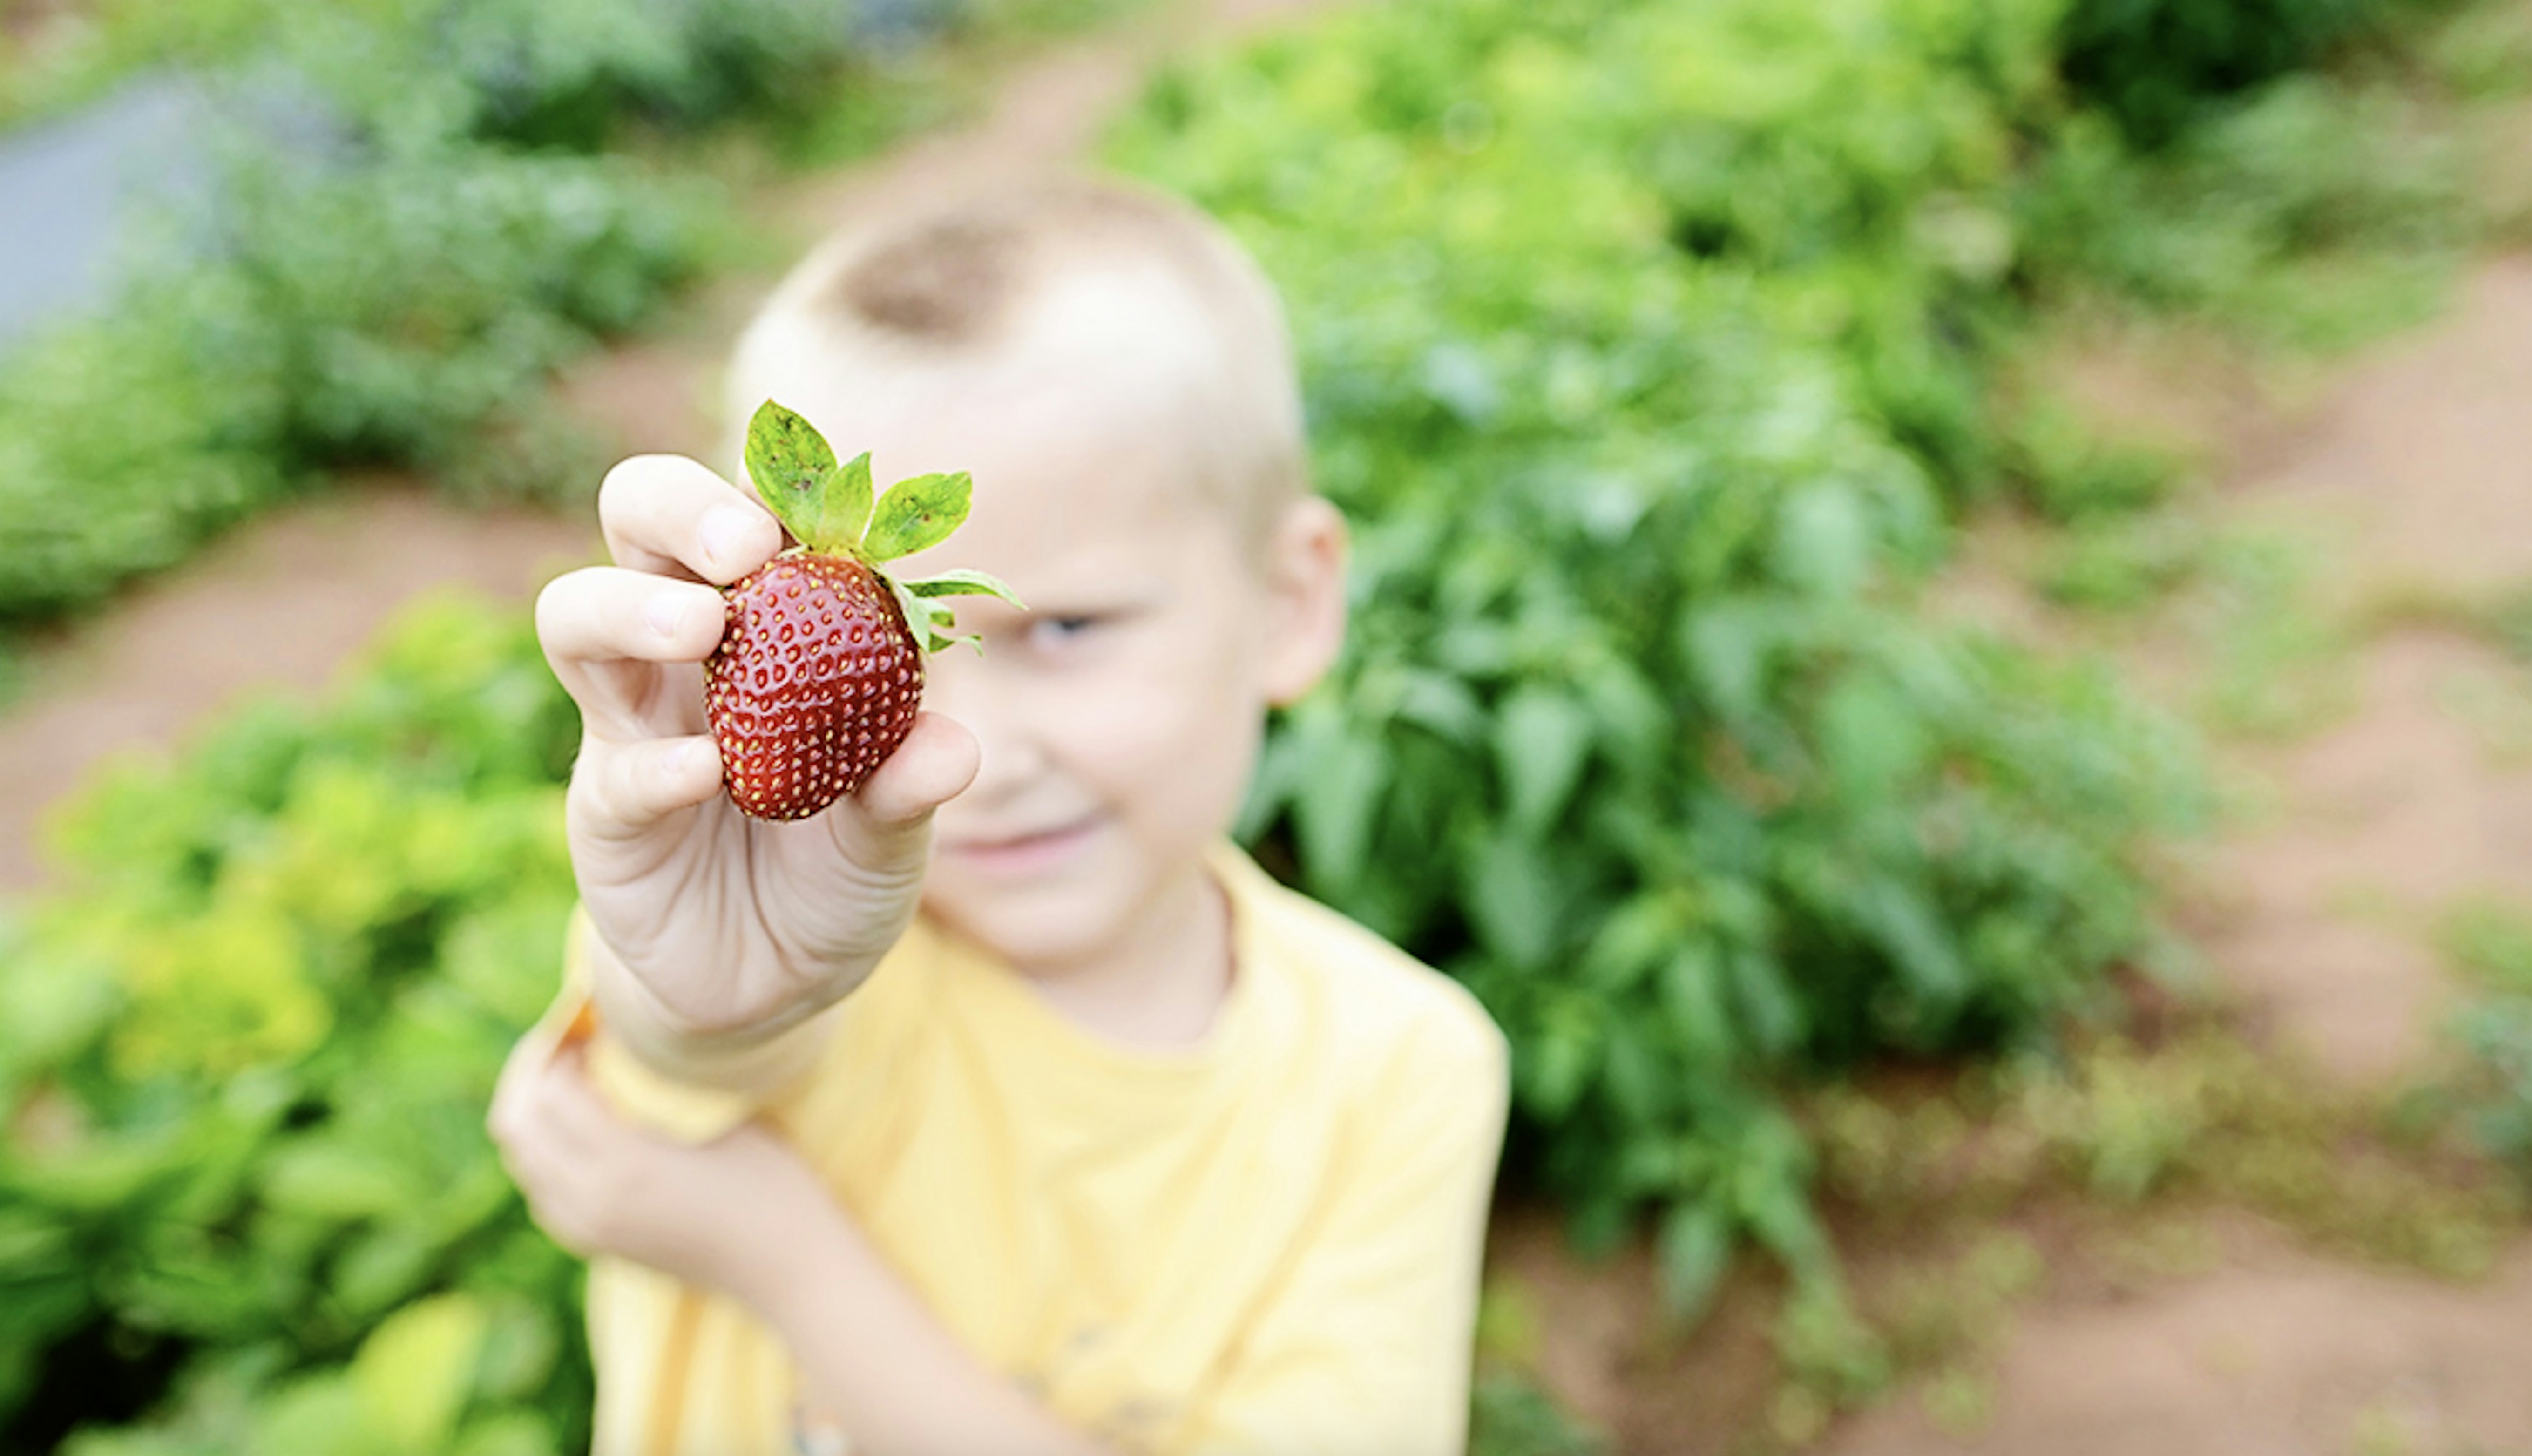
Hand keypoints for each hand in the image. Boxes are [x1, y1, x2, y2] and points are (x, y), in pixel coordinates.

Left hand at [487, 1034, 829, 1306]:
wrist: (788, 1270)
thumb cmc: (771, 1183)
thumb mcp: (718, 1118)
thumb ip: (657, 1086)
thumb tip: (613, 1044)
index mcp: (622, 1162)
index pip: (548, 1089)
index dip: (558, 1045)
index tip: (587, 1019)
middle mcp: (589, 1200)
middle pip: (516, 1124)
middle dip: (530, 1074)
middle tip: (564, 1042)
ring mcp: (586, 1229)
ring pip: (522, 1159)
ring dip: (534, 1112)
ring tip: (570, 1078)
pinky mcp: (595, 1245)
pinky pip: (541, 1190)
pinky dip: (546, 1151)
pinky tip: (582, 1129)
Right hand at [534, 455, 979, 1045]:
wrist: (778, 986)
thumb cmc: (837, 874)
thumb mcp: (894, 833)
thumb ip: (913, 784)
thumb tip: (953, 744)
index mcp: (768, 625)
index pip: (754, 516)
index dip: (780, 489)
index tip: (824, 504)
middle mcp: (685, 652)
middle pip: (637, 522)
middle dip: (679, 508)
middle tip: (739, 546)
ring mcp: (630, 723)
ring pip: (577, 616)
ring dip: (635, 606)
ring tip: (701, 627)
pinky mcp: (604, 809)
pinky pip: (613, 768)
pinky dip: (656, 764)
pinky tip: (703, 774)